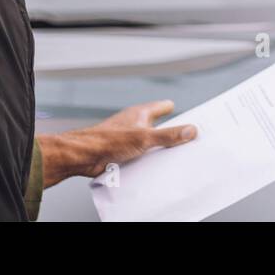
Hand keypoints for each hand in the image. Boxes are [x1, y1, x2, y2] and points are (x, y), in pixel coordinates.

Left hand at [39, 100, 197, 186]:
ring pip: (148, 141)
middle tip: (186, 137)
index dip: (176, 110)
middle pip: (157, 125)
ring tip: (171, 156)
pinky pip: (140, 154)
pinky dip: (147, 159)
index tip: (190, 115)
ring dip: (157, 148)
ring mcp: (127, 138)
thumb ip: (169, 135)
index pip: (163, 107)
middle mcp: (134, 123)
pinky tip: (152, 167)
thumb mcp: (145, 138)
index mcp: (141, 113)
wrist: (85, 156)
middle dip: (170, 132)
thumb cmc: (107, 141)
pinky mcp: (121, 152)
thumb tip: (190, 130)